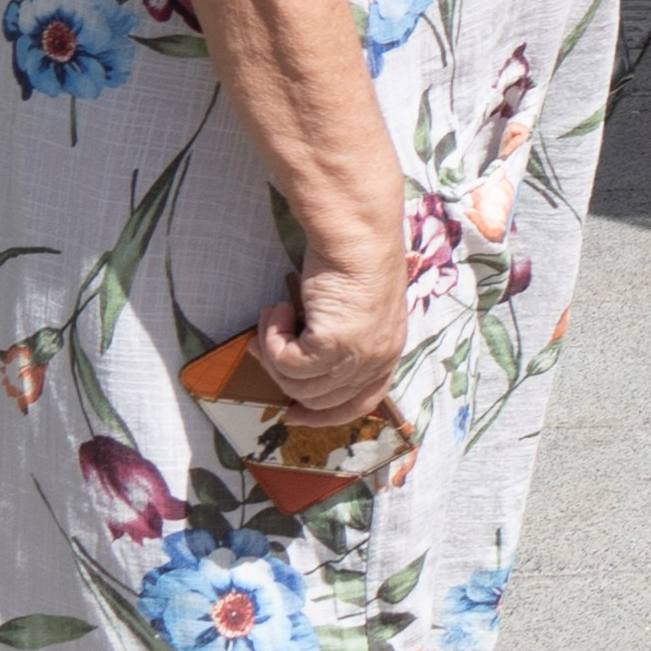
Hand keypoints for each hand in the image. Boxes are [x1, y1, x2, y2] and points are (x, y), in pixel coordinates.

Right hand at [250, 203, 410, 423]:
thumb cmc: (354, 261)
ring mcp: (357, 356)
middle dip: (283, 379)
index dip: (325, 415)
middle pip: (321, 400)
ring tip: (272, 318)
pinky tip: (278, 310)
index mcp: (388, 352)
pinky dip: (272, 339)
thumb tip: (297, 364)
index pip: (361, 403)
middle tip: (262, 349)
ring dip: (274, 354)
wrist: (358, 234)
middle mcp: (377, 360)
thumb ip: (341, 340)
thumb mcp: (356, 310)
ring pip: (298, 385)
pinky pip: (286, 363)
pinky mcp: (332, 346)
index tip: (293, 414)